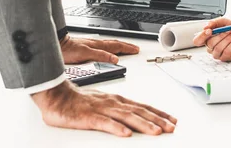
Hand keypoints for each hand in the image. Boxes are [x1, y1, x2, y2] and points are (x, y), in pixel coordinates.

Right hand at [31, 80, 176, 136]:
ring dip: (144, 124)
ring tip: (157, 132)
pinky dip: (116, 128)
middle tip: (172, 127)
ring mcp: (102, 109)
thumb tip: (134, 122)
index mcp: (118, 101)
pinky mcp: (89, 117)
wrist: (57, 96)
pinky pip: (105, 123)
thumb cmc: (80, 102)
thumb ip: (119, 112)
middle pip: (140, 112)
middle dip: (158, 120)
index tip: (173, 120)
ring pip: (127, 117)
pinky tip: (126, 134)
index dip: (159, 113)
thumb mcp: (104, 106)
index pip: (144, 107)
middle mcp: (114, 103)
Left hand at [60, 34, 139, 64]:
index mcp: (98, 46)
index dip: (127, 48)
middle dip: (126, 46)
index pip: (117, 46)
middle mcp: (96, 44)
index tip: (136, 50)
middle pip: (115, 44)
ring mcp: (91, 45)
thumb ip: (101, 56)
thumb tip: (115, 59)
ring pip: (109, 45)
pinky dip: (109, 48)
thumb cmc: (67, 50)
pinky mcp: (86, 48)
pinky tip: (107, 50)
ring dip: (119, 46)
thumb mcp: (85, 54)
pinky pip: (102, 46)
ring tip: (125, 48)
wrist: (55, 45)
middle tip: (135, 48)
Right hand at [192, 18, 230, 61]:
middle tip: (229, 30)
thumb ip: (215, 22)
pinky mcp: (225, 57)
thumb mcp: (224, 22)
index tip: (209, 31)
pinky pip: (226, 52)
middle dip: (221, 35)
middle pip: (210, 43)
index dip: (202, 36)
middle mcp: (211, 46)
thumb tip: (206, 26)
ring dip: (227, 39)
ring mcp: (217, 53)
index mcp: (208, 37)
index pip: (198, 40)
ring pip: (218, 48)